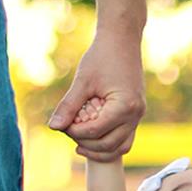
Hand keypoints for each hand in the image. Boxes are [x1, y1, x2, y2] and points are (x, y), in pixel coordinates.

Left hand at [48, 32, 145, 161]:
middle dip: (86, 144)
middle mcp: (135, 114)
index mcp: (124, 106)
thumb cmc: (102, 56)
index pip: (95, 131)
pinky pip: (124, 137)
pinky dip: (109, 142)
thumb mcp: (83, 81)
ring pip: (120, 147)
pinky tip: (91, 137)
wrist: (122, 40)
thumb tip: (53, 127)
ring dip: (100, 150)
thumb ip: (69, 106)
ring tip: (79, 145)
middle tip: (69, 134)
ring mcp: (138, 115)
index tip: (62, 125)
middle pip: (109, 145)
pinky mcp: (135, 113)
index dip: (75, 132)